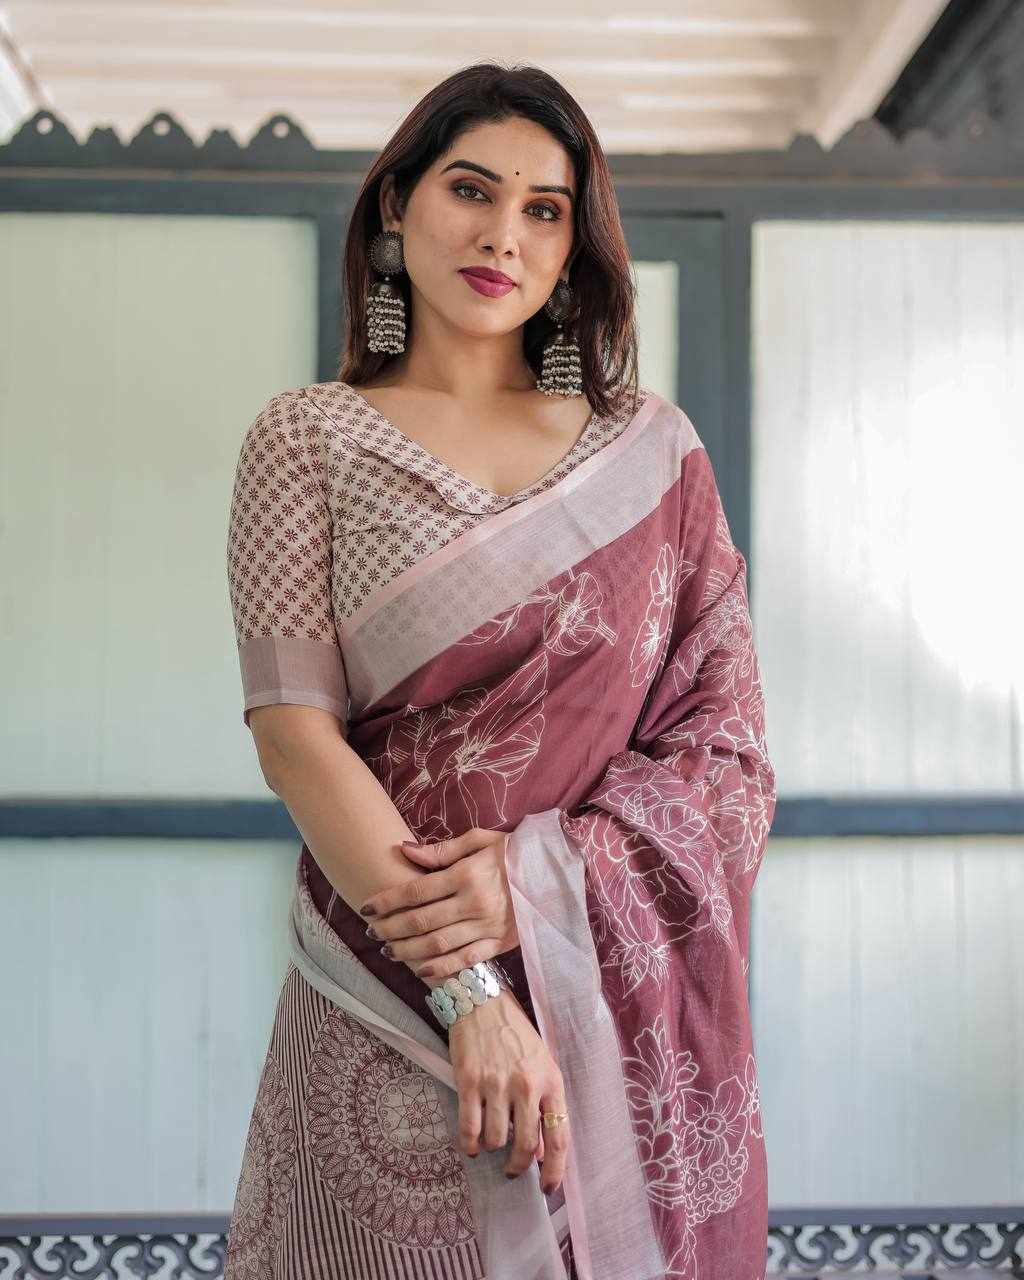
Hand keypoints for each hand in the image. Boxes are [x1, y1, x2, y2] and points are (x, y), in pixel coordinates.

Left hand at [359, 828, 519, 980]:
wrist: (553, 873)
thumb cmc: (512, 852)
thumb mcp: (479, 840)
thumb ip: (441, 850)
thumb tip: (404, 850)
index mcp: (465, 874)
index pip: (415, 891)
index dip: (386, 901)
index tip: (366, 908)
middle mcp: (473, 902)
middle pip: (421, 921)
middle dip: (390, 928)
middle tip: (371, 932)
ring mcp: (486, 926)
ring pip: (437, 943)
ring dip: (407, 950)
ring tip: (389, 950)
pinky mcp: (499, 944)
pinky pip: (466, 960)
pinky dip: (442, 968)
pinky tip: (421, 970)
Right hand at [449, 988, 569, 1192]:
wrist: (482, 1001)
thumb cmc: (515, 1033)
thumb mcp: (541, 1063)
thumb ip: (543, 1104)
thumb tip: (541, 1151)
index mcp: (550, 1080)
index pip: (559, 1136)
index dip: (555, 1170)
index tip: (548, 1187)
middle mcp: (526, 1084)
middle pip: (526, 1145)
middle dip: (519, 1166)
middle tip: (513, 1170)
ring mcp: (496, 1083)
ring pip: (496, 1139)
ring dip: (492, 1149)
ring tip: (490, 1144)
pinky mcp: (470, 1081)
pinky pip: (469, 1128)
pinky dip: (469, 1144)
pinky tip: (471, 1145)